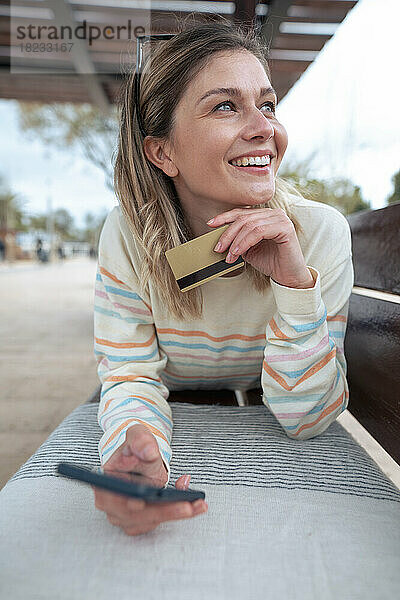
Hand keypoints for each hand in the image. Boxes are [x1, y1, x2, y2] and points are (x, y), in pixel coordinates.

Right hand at [92, 424, 207, 535]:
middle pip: (135, 515)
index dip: (125, 503)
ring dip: (174, 514)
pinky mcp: (140, 520)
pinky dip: (177, 513)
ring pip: (150, 521)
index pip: (113, 498)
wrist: (139, 455)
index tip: (140, 503)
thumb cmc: (134, 448)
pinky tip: (193, 503)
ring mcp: (124, 515)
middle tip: (185, 506)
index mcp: (105, 483)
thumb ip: (140, 440)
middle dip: (162, 511)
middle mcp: (111, 504)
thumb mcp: (137, 436)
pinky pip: (159, 521)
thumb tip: (148, 451)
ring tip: (196, 504)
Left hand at [208, 207, 314, 288]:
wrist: (287, 277)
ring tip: (230, 256)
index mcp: (265, 216)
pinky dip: (245, 242)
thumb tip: (219, 239)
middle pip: (243, 218)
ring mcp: (281, 219)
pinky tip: (239, 252)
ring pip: (249, 224)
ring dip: (235, 241)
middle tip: (218, 248)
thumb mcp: (248, 249)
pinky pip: (259, 231)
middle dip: (227, 234)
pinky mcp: (286, 228)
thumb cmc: (270, 262)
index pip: (241, 212)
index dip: (224, 217)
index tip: (210, 224)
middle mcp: (274, 214)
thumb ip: (237, 240)